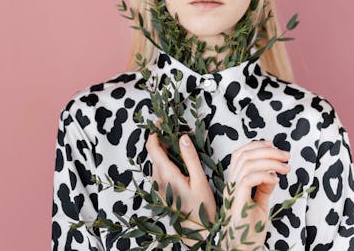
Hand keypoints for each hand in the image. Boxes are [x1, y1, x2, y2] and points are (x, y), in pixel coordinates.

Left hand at [145, 120, 216, 246]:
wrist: (195, 232)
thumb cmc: (201, 207)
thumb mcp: (200, 179)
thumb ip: (190, 157)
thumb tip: (183, 137)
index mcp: (166, 174)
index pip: (152, 147)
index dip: (154, 132)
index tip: (161, 122)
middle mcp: (157, 179)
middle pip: (154, 152)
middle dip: (163, 139)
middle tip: (176, 131)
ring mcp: (157, 186)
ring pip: (156, 161)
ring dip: (165, 150)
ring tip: (181, 145)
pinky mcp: (160, 191)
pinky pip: (159, 170)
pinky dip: (166, 160)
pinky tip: (179, 161)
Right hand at [222, 140, 290, 250]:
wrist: (241, 250)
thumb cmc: (249, 230)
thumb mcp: (259, 205)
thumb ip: (263, 188)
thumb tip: (273, 174)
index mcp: (234, 183)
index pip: (239, 155)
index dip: (256, 145)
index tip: (274, 145)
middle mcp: (230, 185)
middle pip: (244, 155)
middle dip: (267, 151)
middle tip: (287, 156)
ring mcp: (232, 193)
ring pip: (247, 164)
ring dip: (270, 161)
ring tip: (286, 168)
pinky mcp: (237, 202)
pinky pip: (248, 180)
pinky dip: (264, 175)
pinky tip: (276, 180)